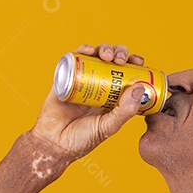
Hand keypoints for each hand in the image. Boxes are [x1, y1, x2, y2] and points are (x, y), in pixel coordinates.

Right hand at [29, 42, 147, 162]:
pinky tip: (89, 51)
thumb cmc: (81, 139)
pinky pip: (76, 58)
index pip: (128, 74)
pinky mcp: (67, 76)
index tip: (139, 62)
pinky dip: (83, 49)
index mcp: (113, 97)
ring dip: (105, 49)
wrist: (54, 143)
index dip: (135, 64)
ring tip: (107, 56)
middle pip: (114, 60)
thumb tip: (139, 88)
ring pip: (97, 56)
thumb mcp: (108, 126)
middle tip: (121, 60)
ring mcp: (83, 79)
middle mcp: (100, 85)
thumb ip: (124, 111)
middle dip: (121, 53)